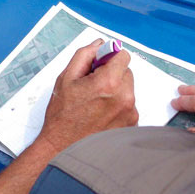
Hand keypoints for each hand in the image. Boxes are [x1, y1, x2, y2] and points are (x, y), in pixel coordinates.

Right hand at [36, 40, 138, 154]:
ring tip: (95, 103)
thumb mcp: (66, 78)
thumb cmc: (63, 116)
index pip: (123, 55)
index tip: (99, 64)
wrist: (64, 149)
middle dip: (112, 74)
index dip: (109, 57)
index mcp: (108, 83)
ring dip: (115, 90)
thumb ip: (84, 55)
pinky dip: (118, 105)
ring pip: (127, 88)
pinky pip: (128, 104)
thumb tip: (99, 44)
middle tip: (92, 86)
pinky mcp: (132, 124)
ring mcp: (130, 113)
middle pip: (126, 72)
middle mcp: (125, 97)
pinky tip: (101, 114)